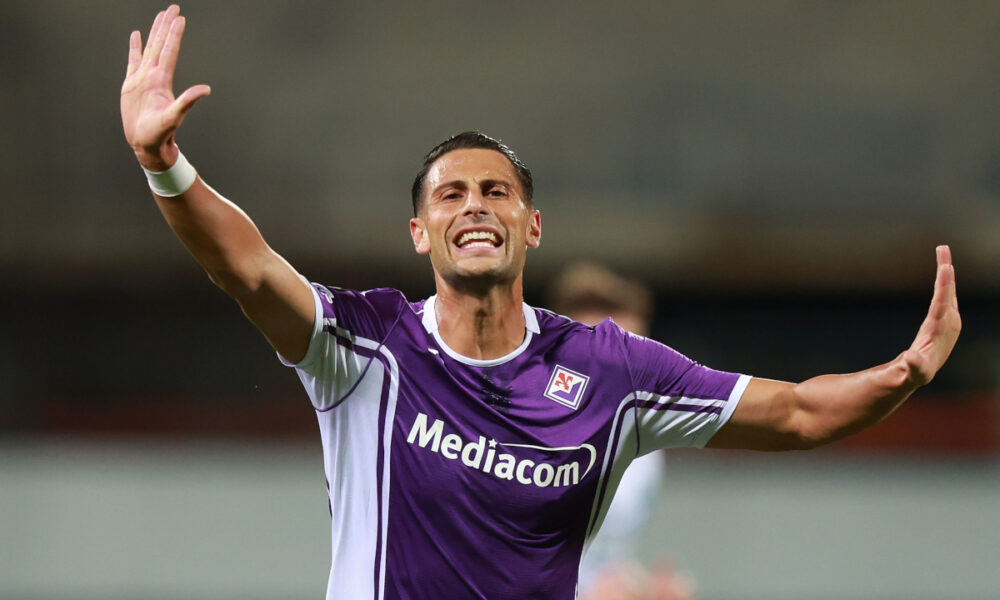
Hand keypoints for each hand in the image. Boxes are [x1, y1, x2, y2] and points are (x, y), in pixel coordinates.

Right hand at [121, 4, 209, 170]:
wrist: (146, 143)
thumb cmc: (160, 133)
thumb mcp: (174, 116)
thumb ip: (188, 102)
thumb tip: (206, 89)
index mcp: (162, 80)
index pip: (169, 51)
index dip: (174, 34)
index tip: (180, 18)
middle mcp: (153, 75)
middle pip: (160, 45)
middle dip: (166, 26)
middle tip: (173, 8)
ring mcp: (142, 78)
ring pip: (148, 48)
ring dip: (154, 32)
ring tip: (159, 16)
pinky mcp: (131, 84)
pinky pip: (132, 60)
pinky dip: (134, 47)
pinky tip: (136, 35)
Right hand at [901, 245, 960, 386]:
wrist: (924, 370)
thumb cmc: (917, 371)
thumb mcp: (915, 371)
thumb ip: (913, 365)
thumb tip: (910, 357)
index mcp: (939, 330)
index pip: (942, 303)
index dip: (944, 285)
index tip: (946, 268)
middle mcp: (949, 321)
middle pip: (948, 291)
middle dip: (946, 269)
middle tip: (943, 248)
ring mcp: (950, 318)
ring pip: (949, 289)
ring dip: (945, 269)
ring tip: (942, 250)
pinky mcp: (946, 316)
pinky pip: (945, 293)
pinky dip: (944, 279)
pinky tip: (943, 268)